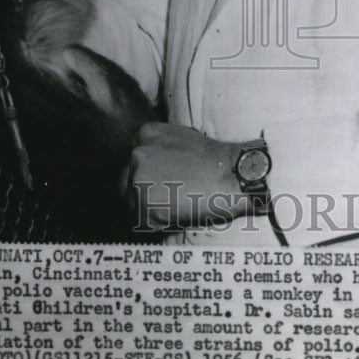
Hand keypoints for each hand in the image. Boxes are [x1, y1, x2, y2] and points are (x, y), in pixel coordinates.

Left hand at [125, 122, 246, 230]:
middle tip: (170, 198)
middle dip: (143, 193)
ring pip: (133, 204)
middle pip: (126, 182)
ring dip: (152, 210)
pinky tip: (180, 214)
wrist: (232, 174)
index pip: (132, 161)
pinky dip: (160, 224)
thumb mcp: (182, 139)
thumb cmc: (216, 160)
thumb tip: (154, 169)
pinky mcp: (144, 202)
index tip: (161, 184)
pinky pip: (144, 223)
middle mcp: (136, 153)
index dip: (148, 176)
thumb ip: (161, 150)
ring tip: (179, 205)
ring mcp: (138, 177)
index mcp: (145, 134)